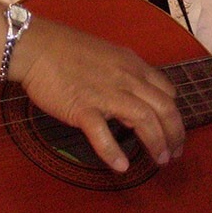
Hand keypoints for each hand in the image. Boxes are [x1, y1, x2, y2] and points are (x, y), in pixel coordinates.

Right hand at [14, 18, 183, 172]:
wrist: (36, 46)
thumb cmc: (66, 49)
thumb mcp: (107, 54)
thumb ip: (124, 74)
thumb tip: (133, 99)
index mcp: (132, 65)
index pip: (167, 91)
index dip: (174, 114)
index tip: (173, 129)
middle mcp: (125, 78)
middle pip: (164, 108)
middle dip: (175, 134)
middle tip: (174, 153)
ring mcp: (105, 93)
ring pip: (144, 120)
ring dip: (156, 143)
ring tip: (160, 160)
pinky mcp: (82, 107)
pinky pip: (102, 133)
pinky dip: (113, 152)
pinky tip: (121, 166)